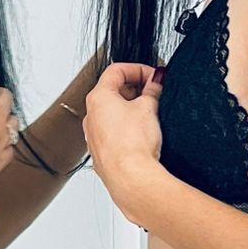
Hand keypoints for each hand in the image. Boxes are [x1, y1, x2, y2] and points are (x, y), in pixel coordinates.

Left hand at [83, 61, 164, 222]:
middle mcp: (91, 115)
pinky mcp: (101, 153)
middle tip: (156, 92)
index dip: (138, 69)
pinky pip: (113, 132)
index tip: (154, 76)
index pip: (116, 70)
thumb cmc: (133, 144)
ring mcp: (93, 136)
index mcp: (98, 98)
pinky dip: (127, 127)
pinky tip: (143, 133)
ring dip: (132, 108)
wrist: (130, 179)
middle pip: (113, 91)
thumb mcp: (149, 107)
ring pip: (113, 113)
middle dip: (136, 88)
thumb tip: (156, 82)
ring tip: (152, 113)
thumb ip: (153, 90)